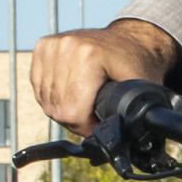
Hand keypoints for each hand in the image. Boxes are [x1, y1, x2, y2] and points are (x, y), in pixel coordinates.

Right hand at [31, 19, 178, 133]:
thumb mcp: (143, 88)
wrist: (129, 37)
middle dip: (77, 121)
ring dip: (64, 110)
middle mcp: (66, 46)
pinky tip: (71, 94)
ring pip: (46, 101)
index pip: (72, 111)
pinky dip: (53, 98)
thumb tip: (123, 143)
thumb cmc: (138, 64)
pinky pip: (39, 88)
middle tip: (95, 116)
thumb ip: (133, 115)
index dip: (87, 128)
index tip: (101, 125)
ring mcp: (51, 45)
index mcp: (89, 55)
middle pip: (58, 109)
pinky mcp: (42, 47)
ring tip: (85, 104)